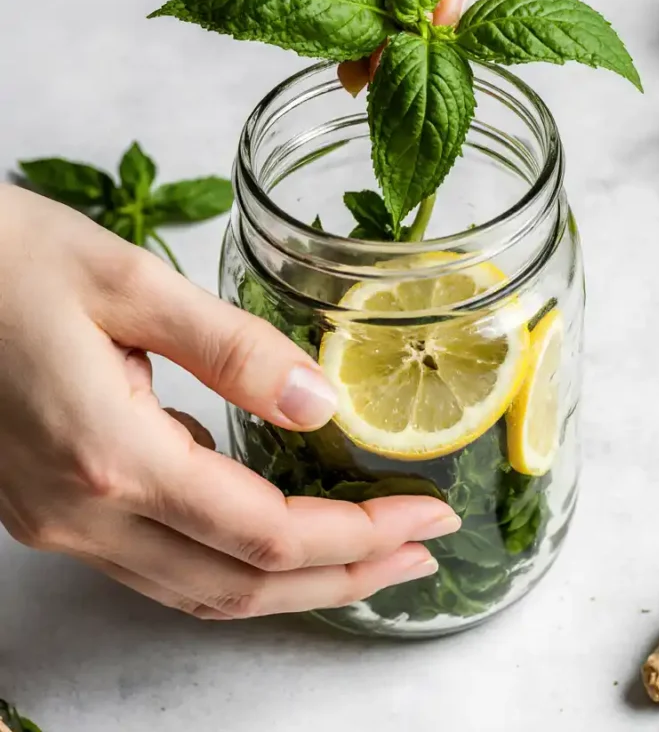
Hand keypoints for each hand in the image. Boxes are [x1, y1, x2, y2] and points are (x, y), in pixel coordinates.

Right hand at [0, 186, 458, 617]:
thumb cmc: (10, 259)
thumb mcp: (131, 281)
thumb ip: (233, 349)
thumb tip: (321, 402)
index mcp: (110, 455)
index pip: (265, 532)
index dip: (358, 535)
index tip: (427, 518)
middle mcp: (81, 514)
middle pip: (238, 584)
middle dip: (342, 578)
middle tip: (420, 555)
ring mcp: (57, 522)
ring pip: (197, 588)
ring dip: (292, 580)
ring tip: (368, 552)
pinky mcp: (49, 509)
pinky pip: (158, 560)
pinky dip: (232, 556)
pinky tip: (274, 516)